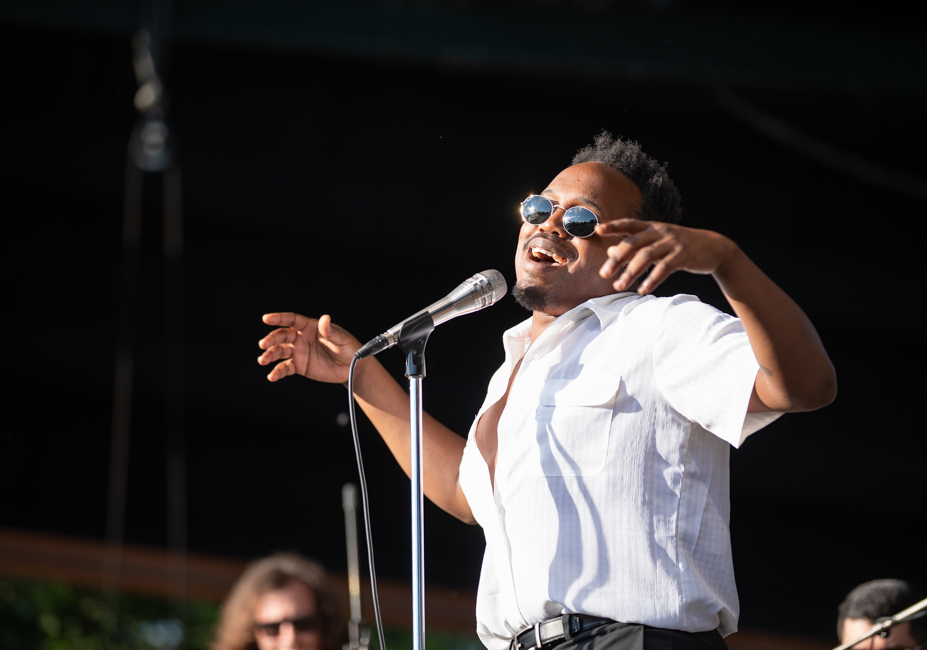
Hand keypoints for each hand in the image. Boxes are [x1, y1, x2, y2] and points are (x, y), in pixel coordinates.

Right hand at [257, 313, 360, 383]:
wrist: (351, 367)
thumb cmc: (348, 348)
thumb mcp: (341, 339)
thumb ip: (330, 331)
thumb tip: (325, 319)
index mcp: (310, 327)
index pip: (292, 320)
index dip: (279, 318)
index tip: (267, 318)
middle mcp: (301, 338)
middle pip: (282, 336)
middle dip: (271, 339)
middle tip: (263, 344)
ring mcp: (299, 352)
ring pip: (280, 351)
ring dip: (270, 355)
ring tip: (263, 360)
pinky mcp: (299, 366)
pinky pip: (285, 368)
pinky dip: (278, 372)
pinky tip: (272, 376)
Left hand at [595, 219, 735, 294]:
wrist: (714, 247)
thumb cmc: (679, 245)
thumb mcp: (656, 242)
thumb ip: (634, 246)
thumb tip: (610, 251)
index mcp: (652, 227)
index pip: (629, 224)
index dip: (614, 226)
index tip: (598, 229)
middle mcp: (660, 232)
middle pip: (634, 243)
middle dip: (617, 259)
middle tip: (603, 274)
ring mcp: (672, 242)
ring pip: (647, 256)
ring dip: (631, 272)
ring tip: (619, 286)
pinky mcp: (683, 255)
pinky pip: (664, 268)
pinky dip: (652, 279)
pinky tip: (643, 290)